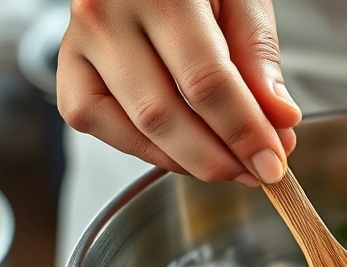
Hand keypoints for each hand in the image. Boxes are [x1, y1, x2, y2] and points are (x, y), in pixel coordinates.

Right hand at [56, 0, 300, 184]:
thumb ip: (258, 56)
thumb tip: (279, 121)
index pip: (206, 81)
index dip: (243, 132)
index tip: (273, 163)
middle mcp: (106, 14)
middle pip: (163, 114)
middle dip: (217, 157)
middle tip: (257, 171)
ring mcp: (78, 40)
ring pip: (131, 127)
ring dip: (186, 161)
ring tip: (229, 164)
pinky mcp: (67, 64)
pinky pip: (96, 123)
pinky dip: (142, 148)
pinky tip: (180, 150)